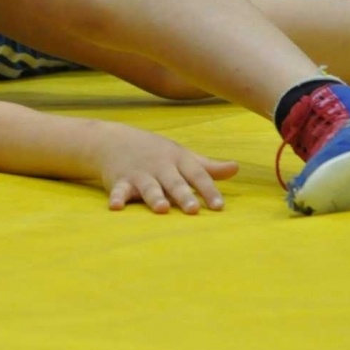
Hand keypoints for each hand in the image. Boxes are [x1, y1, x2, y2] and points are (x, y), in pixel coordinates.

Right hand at [96, 132, 237, 213]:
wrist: (113, 139)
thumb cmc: (154, 152)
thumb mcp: (182, 156)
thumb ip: (208, 166)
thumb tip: (236, 168)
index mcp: (178, 160)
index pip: (197, 175)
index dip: (208, 191)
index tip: (219, 207)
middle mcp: (160, 166)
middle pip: (174, 183)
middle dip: (183, 196)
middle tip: (193, 209)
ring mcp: (139, 174)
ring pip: (149, 187)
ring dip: (154, 197)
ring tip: (162, 209)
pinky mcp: (119, 181)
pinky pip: (119, 191)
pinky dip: (117, 198)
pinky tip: (116, 207)